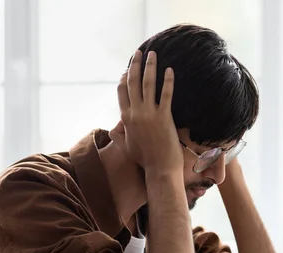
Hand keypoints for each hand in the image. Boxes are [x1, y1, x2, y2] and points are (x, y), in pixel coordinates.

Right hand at [115, 50, 182, 174]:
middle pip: (133, 83)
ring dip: (150, 67)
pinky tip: (170, 70)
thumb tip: (112, 129)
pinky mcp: (164, 117)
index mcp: (125, 119)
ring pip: (147, 84)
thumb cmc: (144, 160)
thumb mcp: (126, 147)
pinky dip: (168, 81)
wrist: (160, 169)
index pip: (122, 92)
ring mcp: (149, 114)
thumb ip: (118, 135)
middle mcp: (135, 114)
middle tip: (139, 52)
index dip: (125, 78)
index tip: (128, 69)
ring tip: (153, 54)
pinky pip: (166, 94)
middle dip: (135, 65)